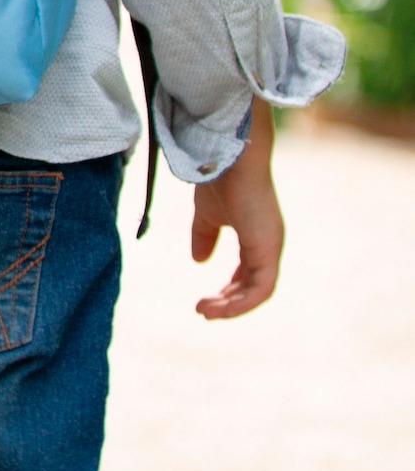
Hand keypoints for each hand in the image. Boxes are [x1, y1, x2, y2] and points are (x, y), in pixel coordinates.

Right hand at [189, 107, 281, 318]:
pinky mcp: (269, 250)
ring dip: (232, 307)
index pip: (247, 273)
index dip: (228, 290)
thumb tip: (199, 261)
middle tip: (201, 310)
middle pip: (252, 286)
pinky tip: (219, 306)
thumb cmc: (219, 180)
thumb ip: (204, 237)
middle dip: (227, 303)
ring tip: (204, 311)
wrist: (227, 160)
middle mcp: (268, 244)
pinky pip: (261, 290)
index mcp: (257, 236)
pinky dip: (241, 303)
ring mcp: (271, 247)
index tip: (204, 300)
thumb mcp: (206, 216)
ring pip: (258, 292)